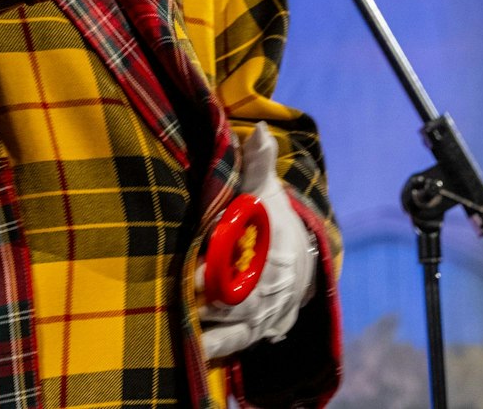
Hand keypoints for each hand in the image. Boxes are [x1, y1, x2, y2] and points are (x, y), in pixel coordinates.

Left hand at [199, 124, 317, 361]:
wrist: (300, 251)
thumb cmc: (271, 215)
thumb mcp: (266, 188)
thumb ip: (258, 163)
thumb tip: (261, 130)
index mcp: (279, 251)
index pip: (253, 266)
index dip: (223, 272)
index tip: (197, 272)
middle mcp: (279, 287)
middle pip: (244, 302)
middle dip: (214, 304)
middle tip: (182, 304)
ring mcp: (274, 313)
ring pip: (243, 329)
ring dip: (216, 335)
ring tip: (188, 338)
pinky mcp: (267, 330)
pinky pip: (244, 344)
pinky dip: (222, 349)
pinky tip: (197, 350)